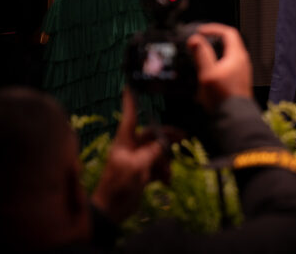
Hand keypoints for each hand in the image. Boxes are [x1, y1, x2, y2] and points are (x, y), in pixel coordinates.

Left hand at [91, 90, 168, 224]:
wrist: (111, 210)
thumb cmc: (119, 185)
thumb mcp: (137, 166)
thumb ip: (153, 152)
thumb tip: (165, 144)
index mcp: (125, 141)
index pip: (129, 116)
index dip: (130, 101)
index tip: (129, 85)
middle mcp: (131, 147)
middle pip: (153, 135)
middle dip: (167, 140)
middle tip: (184, 138)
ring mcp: (137, 160)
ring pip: (158, 152)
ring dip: (166, 163)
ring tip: (167, 175)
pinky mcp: (141, 172)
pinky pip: (157, 166)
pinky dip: (163, 173)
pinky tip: (165, 182)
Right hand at [187, 23, 252, 113]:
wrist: (233, 118)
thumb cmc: (224, 97)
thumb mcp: (209, 74)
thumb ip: (202, 55)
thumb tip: (195, 39)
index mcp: (237, 55)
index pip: (228, 32)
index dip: (213, 28)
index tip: (200, 31)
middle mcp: (241, 61)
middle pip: (228, 42)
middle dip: (213, 39)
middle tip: (199, 41)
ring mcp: (240, 71)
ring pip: (227, 54)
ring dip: (213, 52)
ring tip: (200, 55)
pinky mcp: (236, 81)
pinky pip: (226, 65)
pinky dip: (215, 63)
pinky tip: (205, 71)